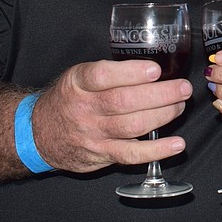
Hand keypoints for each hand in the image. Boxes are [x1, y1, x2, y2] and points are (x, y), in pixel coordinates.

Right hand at [31, 59, 191, 171]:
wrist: (40, 132)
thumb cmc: (68, 98)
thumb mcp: (78, 76)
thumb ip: (109, 71)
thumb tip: (153, 66)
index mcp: (78, 82)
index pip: (102, 76)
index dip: (131, 73)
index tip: (155, 69)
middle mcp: (85, 108)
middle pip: (124, 102)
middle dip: (160, 95)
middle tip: (182, 88)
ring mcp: (94, 134)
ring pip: (132, 126)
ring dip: (163, 116)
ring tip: (180, 106)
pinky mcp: (102, 154)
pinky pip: (131, 155)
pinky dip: (157, 151)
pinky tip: (177, 144)